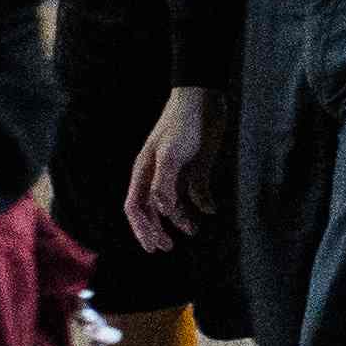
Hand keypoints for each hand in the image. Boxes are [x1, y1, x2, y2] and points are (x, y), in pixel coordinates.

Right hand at [128, 84, 220, 252]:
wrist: (204, 98)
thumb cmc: (183, 124)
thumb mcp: (172, 153)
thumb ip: (165, 183)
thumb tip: (163, 212)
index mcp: (145, 171)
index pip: (136, 207)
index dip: (141, 229)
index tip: (153, 247)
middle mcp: (157, 174)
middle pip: (151, 209)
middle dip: (157, 229)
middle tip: (168, 247)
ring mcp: (176, 171)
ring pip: (173, 203)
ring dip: (180, 218)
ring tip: (193, 230)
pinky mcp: (195, 167)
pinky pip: (194, 192)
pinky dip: (200, 203)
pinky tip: (209, 210)